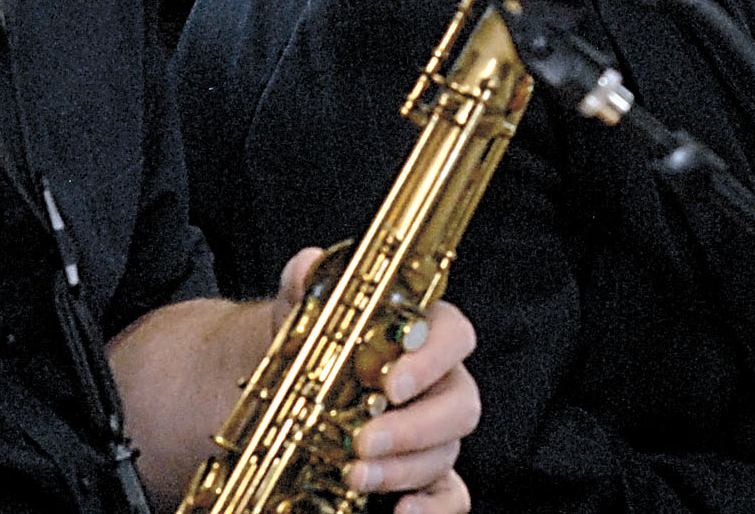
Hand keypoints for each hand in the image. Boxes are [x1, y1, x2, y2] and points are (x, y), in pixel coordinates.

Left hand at [275, 249, 478, 512]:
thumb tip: (308, 265)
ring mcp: (435, 435)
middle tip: (363, 440)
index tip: (391, 382)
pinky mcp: (424, 477)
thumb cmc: (314, 343)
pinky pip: (449, 497)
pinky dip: (432, 508)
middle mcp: (440, 385)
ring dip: (402, 468)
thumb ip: (307, 281)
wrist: (293, 388)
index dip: (432, 359)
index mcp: (425, 334)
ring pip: (446, 454)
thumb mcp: (302, 307)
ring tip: (354, 473)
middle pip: (460, 405)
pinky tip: (400, 511)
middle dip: (413, 428)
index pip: (455, 336)